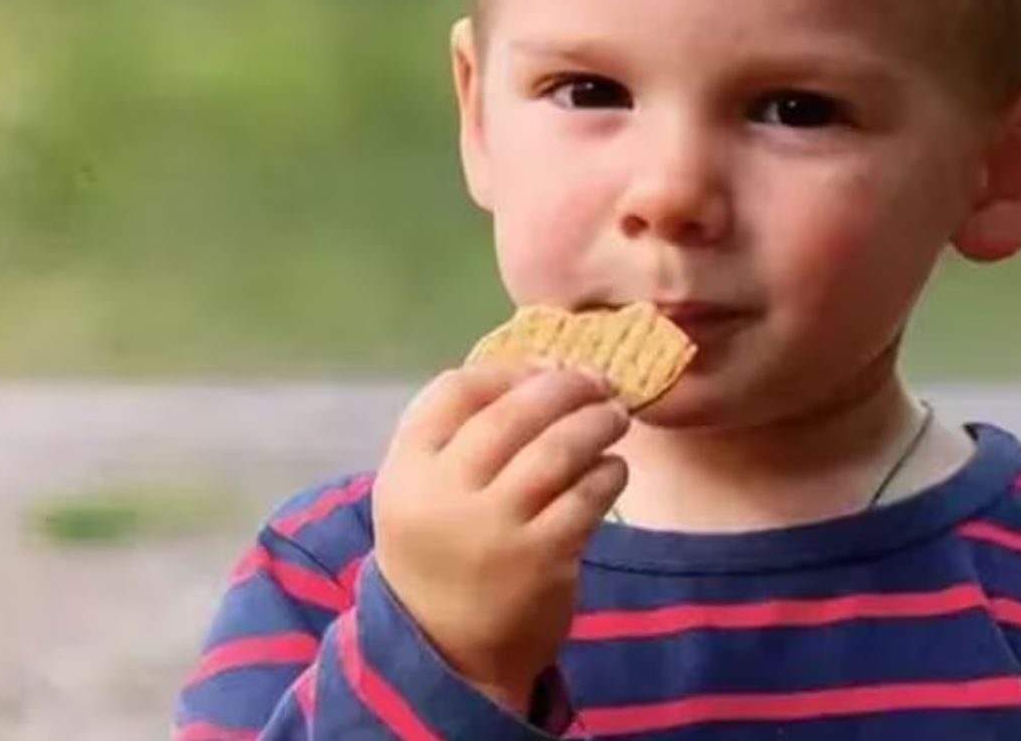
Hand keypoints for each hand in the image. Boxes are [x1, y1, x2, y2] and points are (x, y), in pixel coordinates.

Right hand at [371, 363, 629, 714]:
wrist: (448, 653)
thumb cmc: (443, 555)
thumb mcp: (423, 493)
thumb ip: (462, 437)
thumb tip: (543, 371)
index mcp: (406, 470)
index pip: (453, 390)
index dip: (508, 370)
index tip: (546, 367)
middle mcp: (444, 494)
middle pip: (514, 412)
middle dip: (565, 387)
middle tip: (598, 383)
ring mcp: (494, 526)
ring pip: (557, 449)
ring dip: (596, 422)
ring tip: (614, 417)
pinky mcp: (541, 557)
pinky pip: (587, 495)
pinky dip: (609, 472)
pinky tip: (614, 468)